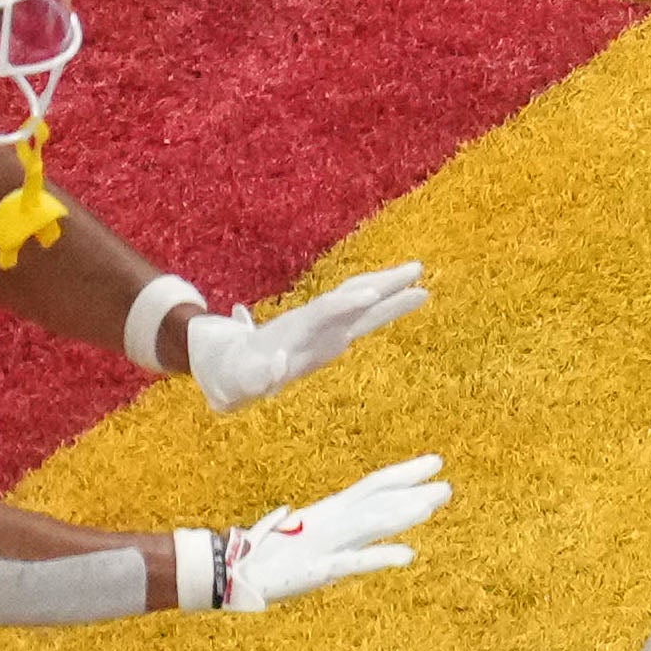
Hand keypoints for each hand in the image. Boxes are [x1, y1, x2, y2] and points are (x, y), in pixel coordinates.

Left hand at [182, 263, 424, 410]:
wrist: (229, 364)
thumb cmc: (233, 376)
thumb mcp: (240, 381)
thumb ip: (258, 375)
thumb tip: (275, 366)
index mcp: (291, 330)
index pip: (322, 312)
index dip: (345, 305)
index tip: (371, 294)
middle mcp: (312, 321)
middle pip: (349, 296)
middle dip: (379, 284)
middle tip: (413, 269)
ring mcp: (326, 326)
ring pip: (361, 301)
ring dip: (390, 288)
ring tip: (421, 279)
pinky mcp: (335, 335)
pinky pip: (367, 316)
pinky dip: (390, 305)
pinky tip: (414, 296)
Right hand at [207, 455, 448, 613]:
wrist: (230, 571)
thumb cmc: (271, 555)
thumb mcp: (316, 542)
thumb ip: (349, 539)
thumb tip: (382, 540)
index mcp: (329, 512)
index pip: (373, 486)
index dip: (404, 473)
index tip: (435, 462)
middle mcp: (330, 521)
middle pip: (377, 500)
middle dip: (412, 491)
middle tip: (446, 484)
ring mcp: (324, 542)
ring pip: (370, 523)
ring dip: (402, 514)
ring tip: (432, 505)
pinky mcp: (317, 569)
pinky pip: (352, 562)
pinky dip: (379, 558)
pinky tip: (407, 556)